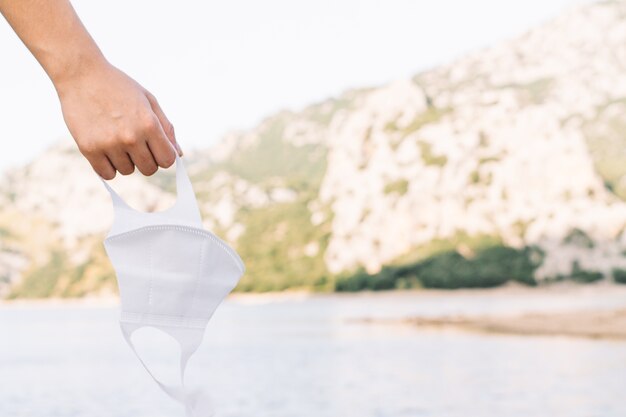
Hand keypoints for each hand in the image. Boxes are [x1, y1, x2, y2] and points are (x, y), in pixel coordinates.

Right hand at [56, 61, 181, 178]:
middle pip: (149, 169)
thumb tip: (178, 155)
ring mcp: (109, 144)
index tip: (155, 147)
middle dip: (146, 159)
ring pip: (127, 171)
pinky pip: (106, 174)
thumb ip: (166, 128)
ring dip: (125, 160)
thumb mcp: (149, 101)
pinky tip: (105, 149)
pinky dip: (108, 166)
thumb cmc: (119, 87)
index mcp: (149, 124)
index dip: (163, 155)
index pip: (167, 160)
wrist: (81, 74)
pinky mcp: (89, 149)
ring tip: (116, 139)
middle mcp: (130, 137)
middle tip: (135, 143)